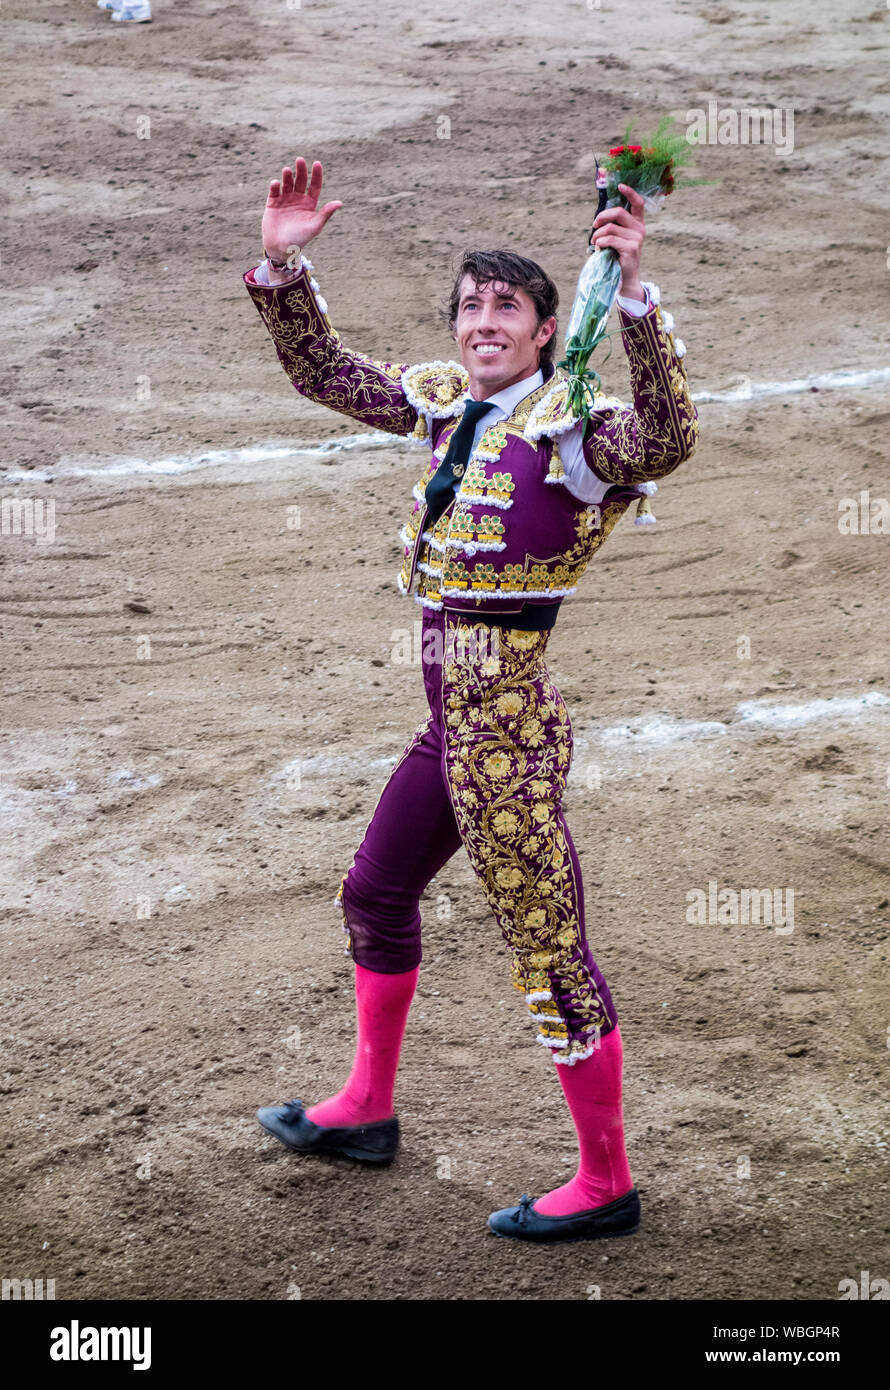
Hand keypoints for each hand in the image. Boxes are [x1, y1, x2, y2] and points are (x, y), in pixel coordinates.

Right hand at [261, 157, 341, 262]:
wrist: (281, 248)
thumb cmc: (300, 239)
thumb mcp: (315, 226)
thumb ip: (326, 213)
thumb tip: (340, 203)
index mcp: (309, 204)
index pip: (315, 185)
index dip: (316, 174)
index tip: (317, 164)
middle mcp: (298, 199)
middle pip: (301, 180)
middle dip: (301, 170)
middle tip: (300, 160)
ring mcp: (285, 200)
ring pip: (287, 183)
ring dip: (287, 176)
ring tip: (287, 170)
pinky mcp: (273, 203)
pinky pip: (274, 191)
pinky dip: (275, 186)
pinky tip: (277, 183)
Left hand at [589, 183, 644, 300]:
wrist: (624, 279)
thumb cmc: (617, 257)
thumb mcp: (616, 238)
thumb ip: (612, 225)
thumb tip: (598, 216)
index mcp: (637, 223)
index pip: (638, 203)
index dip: (630, 192)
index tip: (620, 185)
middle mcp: (639, 229)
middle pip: (619, 212)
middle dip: (602, 216)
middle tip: (594, 224)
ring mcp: (637, 238)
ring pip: (610, 228)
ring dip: (597, 234)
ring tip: (595, 242)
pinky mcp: (631, 248)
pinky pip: (610, 239)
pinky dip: (600, 243)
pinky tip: (599, 249)